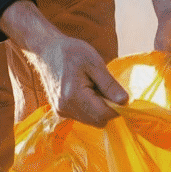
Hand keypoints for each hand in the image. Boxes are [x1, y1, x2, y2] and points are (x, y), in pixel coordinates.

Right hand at [0, 1, 128, 126]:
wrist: (46, 50)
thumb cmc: (71, 52)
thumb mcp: (94, 63)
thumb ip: (109, 85)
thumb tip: (125, 102)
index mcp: (74, 96)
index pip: (104, 115)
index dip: (117, 107)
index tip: (118, 92)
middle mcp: (66, 108)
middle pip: (98, 121)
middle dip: (107, 108)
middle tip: (102, 87)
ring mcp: (61, 112)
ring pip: (91, 121)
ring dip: (97, 108)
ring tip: (91, 86)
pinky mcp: (60, 111)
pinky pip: (82, 117)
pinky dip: (88, 108)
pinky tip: (84, 91)